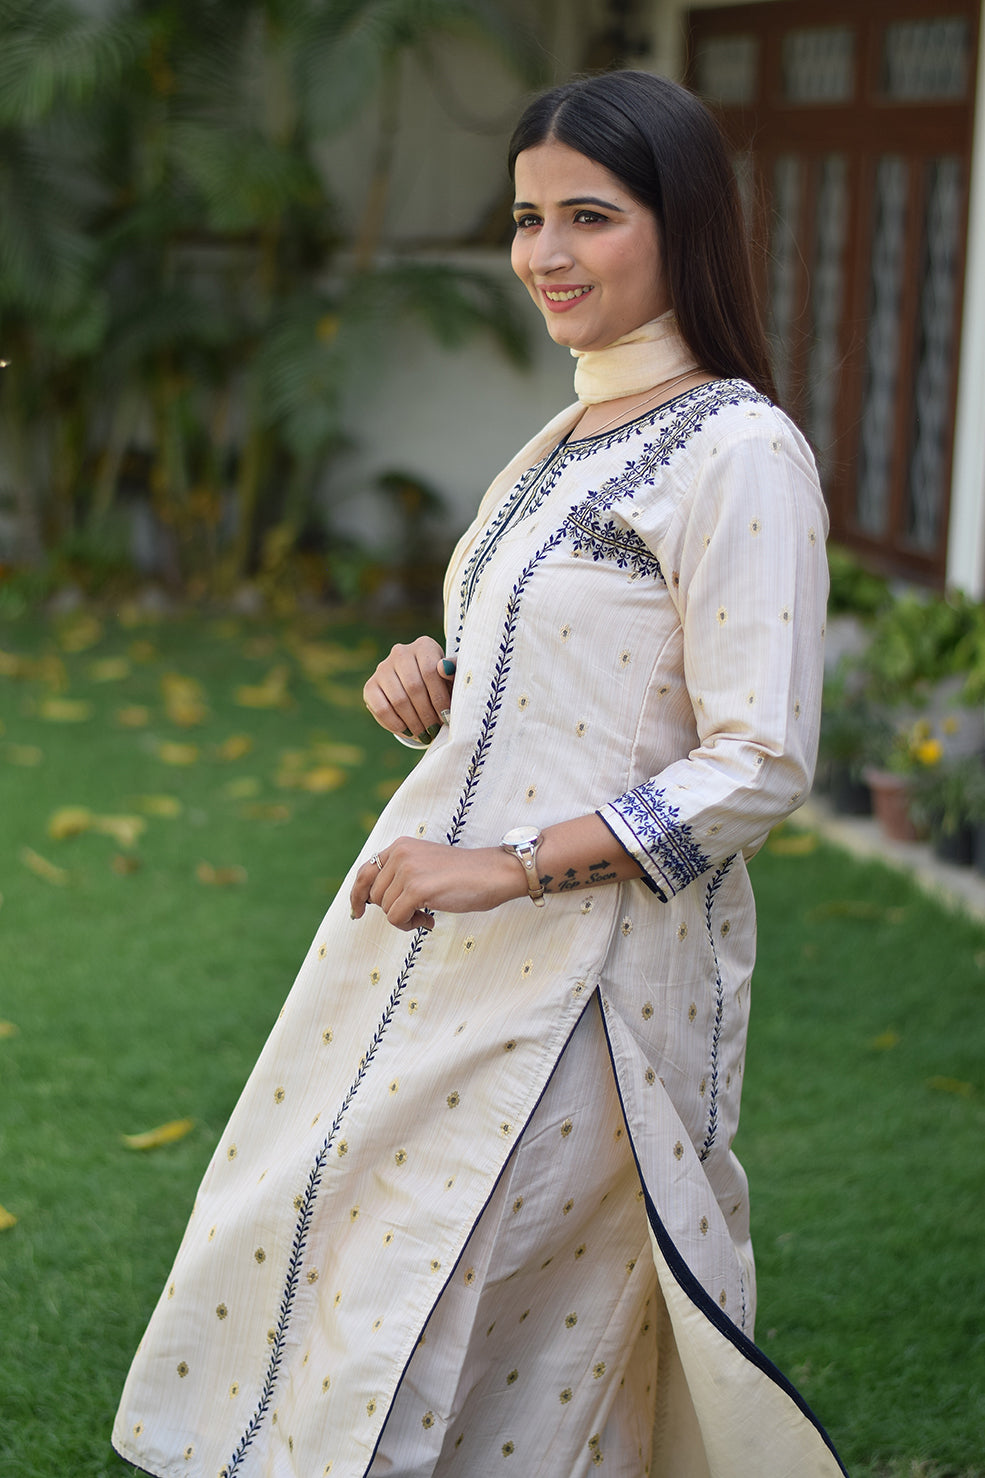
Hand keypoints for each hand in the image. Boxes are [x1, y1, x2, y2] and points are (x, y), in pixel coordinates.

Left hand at [350, 837, 523, 931]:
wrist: (492, 873)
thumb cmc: (463, 875)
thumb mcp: (425, 865)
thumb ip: (400, 874)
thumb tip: (370, 900)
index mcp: (400, 846)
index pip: (365, 871)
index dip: (357, 894)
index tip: (357, 911)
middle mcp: (400, 853)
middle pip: (375, 896)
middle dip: (393, 910)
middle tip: (417, 912)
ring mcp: (408, 870)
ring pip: (386, 909)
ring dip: (405, 919)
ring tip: (428, 913)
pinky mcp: (417, 888)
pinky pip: (397, 918)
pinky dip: (411, 925)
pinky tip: (430, 919)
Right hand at [363, 636, 455, 741]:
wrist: (421, 691)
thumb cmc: (442, 685)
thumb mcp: (452, 680)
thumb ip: (454, 673)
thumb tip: (444, 667)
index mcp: (424, 646)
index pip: (430, 671)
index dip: (439, 698)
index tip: (446, 717)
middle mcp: (401, 652)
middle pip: (413, 686)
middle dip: (426, 713)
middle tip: (434, 730)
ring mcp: (383, 668)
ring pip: (398, 699)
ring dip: (413, 722)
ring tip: (424, 734)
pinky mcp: (370, 685)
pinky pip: (381, 708)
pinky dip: (395, 724)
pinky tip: (408, 732)